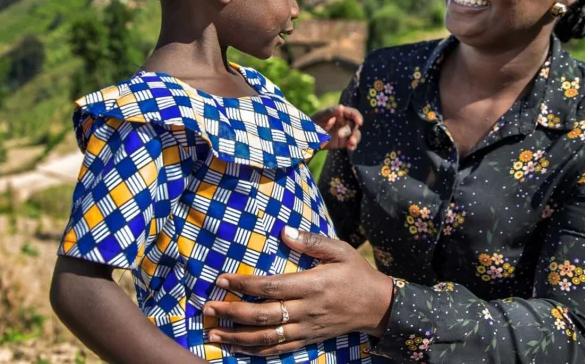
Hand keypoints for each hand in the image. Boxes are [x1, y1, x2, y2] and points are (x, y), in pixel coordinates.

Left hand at [203, 227, 393, 356]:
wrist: (377, 306)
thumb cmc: (357, 273)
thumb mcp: (340, 251)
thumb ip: (312, 241)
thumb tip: (284, 232)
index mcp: (312, 285)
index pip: (270, 287)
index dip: (244, 285)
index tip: (222, 280)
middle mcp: (306, 310)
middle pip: (262, 315)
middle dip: (232, 312)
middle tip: (207, 308)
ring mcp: (306, 329)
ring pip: (266, 337)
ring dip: (237, 337)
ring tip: (213, 333)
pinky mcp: (308, 340)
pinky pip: (279, 349)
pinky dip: (256, 351)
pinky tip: (238, 349)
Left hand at [311, 105, 362, 150]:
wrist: (306, 138)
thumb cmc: (312, 123)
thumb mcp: (319, 117)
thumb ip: (330, 112)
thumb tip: (341, 107)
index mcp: (340, 113)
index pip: (352, 113)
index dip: (357, 116)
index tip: (359, 122)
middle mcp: (344, 122)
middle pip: (353, 125)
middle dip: (348, 130)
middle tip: (339, 134)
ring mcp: (345, 133)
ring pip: (355, 134)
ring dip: (355, 138)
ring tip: (351, 143)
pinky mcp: (344, 142)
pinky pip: (351, 143)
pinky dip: (352, 145)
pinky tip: (351, 147)